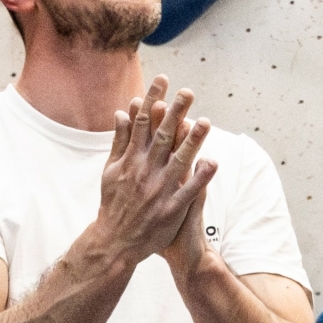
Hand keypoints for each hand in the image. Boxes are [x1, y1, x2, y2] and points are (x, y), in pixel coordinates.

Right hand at [93, 77, 217, 265]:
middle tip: (188, 92)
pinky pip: (189, 191)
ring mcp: (159, 190)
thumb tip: (122, 113)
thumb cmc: (112, 203)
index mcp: (130, 160)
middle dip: (175, 112)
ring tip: (205, 121)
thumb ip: (118, 141)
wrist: (114, 241)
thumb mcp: (109, 170)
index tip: (163, 81)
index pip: (142, 123)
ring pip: (179, 161)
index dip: (153, 100)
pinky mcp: (171, 209)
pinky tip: (212, 162)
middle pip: (163, 137)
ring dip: (193, 140)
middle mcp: (145, 171)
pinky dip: (200, 177)